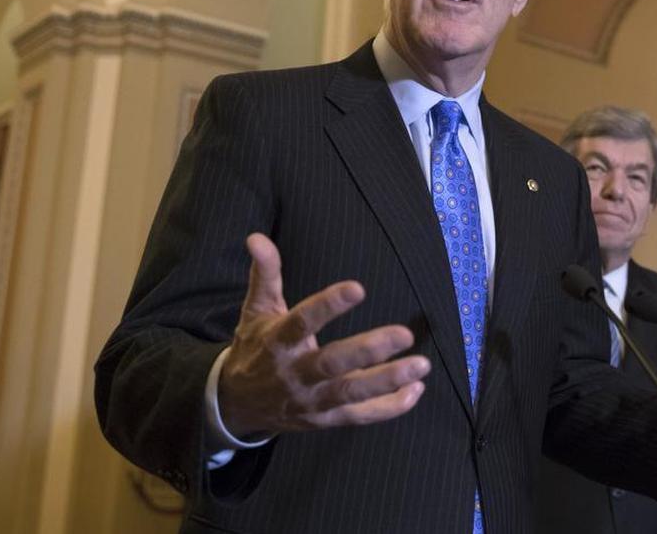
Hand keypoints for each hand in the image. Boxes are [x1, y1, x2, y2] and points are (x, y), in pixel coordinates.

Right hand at [218, 233, 430, 437]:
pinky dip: (388, 407)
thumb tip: (257, 237)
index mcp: (278, 342)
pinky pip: (360, 416)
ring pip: (351, 394)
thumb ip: (266, 273)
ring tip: (421, 365)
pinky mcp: (325, 419)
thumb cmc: (256, 347)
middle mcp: (295, 373)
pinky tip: (416, 390)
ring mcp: (311, 400)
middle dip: (368, 350)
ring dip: (387, 381)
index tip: (358, 288)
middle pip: (332, 364)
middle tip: (405, 334)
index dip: (328, 306)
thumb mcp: (257, 310)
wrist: (236, 404)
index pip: (302, 322)